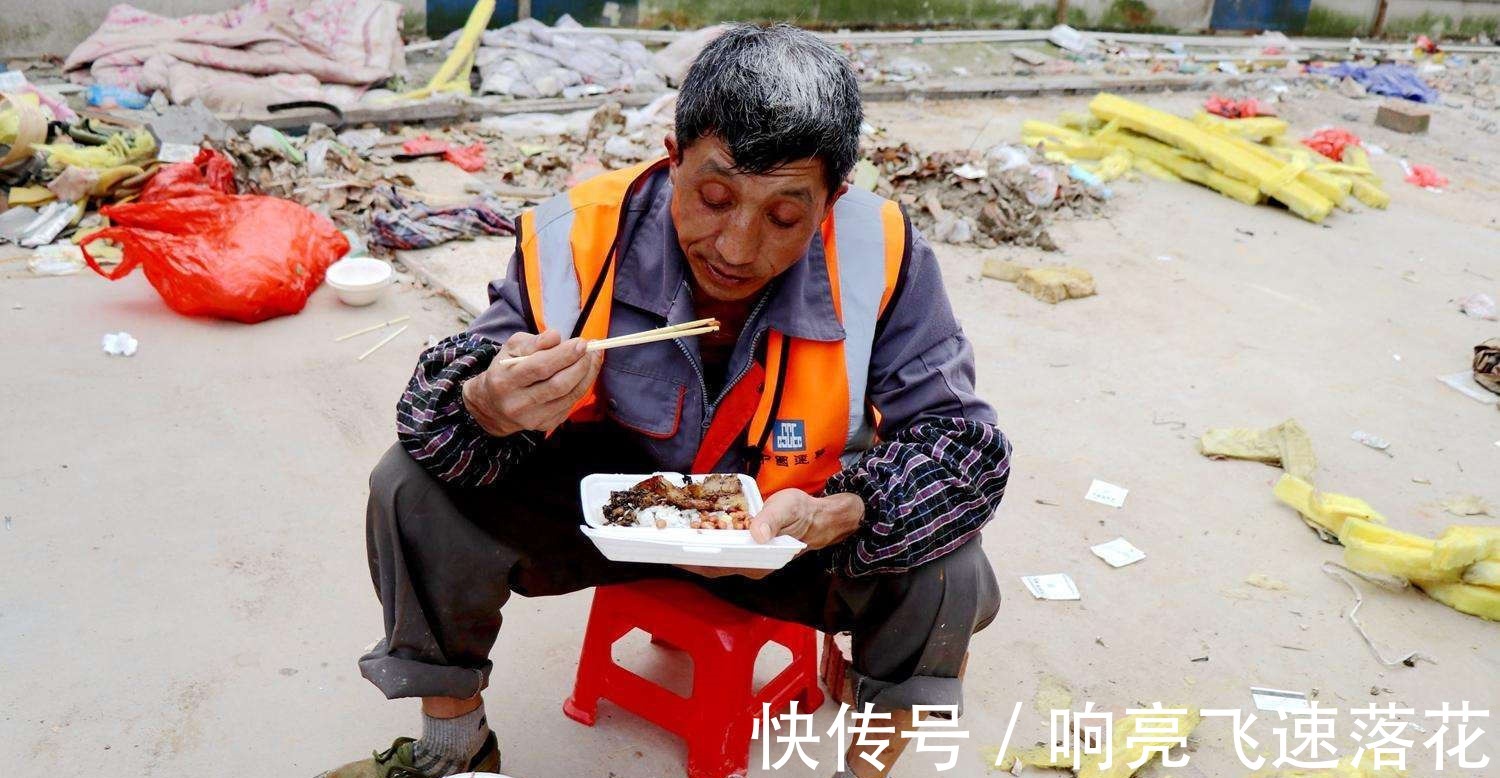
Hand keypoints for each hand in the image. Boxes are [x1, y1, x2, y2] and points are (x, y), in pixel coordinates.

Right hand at [461, 329, 601, 436]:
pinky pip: (570, 404)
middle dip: (580, 365)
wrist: (494, 406)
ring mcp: (532, 418)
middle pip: (558, 385)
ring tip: (592, 358)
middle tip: (591, 349)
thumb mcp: (512, 349)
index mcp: (505, 381)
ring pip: (569, 396)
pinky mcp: (545, 425)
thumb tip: (556, 337)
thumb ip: (534, 341)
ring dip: (587, 375)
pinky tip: (585, 373)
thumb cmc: (506, 370)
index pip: (540, 367)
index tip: (581, 342)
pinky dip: (582, 386)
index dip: (564, 354)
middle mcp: (517, 403)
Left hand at [677, 490, 863, 580]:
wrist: (818, 519)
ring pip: (713, 559)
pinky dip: (704, 543)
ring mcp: (747, 561)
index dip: (695, 560)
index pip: (720, 565)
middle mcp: (750, 566)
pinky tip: (690, 533)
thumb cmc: (802, 513)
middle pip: (711, 565)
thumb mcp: (788, 508)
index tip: (673, 553)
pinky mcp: (745, 551)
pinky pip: (720, 551)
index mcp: (759, 562)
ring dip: (692, 550)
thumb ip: (772, 521)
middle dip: (685, 556)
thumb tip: (758, 535)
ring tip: (668, 539)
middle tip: (660, 545)